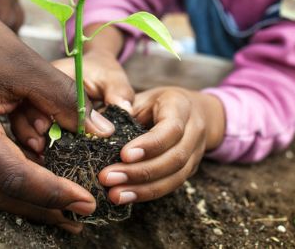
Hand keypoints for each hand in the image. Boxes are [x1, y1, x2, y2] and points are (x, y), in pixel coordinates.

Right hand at [0, 0, 116, 232]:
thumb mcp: (24, 63)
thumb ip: (63, 99)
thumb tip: (100, 132)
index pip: (14, 178)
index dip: (53, 193)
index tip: (86, 202)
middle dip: (42, 208)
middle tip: (79, 216)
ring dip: (27, 195)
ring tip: (65, 201)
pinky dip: (9, 175)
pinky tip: (36, 172)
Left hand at [97, 87, 225, 204]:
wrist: (192, 111)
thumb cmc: (157, 103)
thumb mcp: (141, 97)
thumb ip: (124, 110)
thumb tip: (99, 128)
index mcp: (181, 106)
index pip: (171, 128)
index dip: (149, 145)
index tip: (123, 155)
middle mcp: (194, 130)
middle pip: (175, 157)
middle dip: (141, 172)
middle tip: (108, 178)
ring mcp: (196, 153)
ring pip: (175, 177)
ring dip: (143, 189)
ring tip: (114, 194)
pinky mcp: (190, 170)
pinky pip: (171, 186)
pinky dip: (147, 193)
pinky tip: (125, 196)